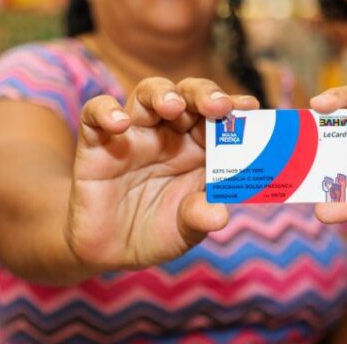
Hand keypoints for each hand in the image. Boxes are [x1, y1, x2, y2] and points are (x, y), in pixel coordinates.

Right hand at [65, 77, 258, 271]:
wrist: (108, 251)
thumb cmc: (156, 230)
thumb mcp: (185, 230)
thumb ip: (199, 217)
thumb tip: (219, 215)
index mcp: (197, 147)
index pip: (217, 117)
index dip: (234, 108)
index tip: (251, 107)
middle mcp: (168, 133)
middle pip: (186, 95)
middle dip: (204, 94)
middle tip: (219, 106)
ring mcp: (133, 134)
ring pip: (147, 94)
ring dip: (162, 94)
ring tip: (173, 106)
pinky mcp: (96, 143)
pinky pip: (95, 113)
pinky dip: (105, 111)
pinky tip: (120, 124)